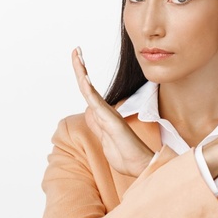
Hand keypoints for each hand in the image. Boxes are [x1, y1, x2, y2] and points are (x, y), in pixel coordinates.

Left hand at [71, 47, 154, 176]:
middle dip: (80, 68)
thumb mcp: (105, 140)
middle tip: (76, 50)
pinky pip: (96, 103)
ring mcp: (108, 115)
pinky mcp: (111, 121)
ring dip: (82, 72)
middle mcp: (105, 112)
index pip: (88, 93)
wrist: (141, 166)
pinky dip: (89, 90)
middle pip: (87, 87)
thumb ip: (97, 125)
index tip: (78, 60)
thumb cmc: (127, 156)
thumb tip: (89, 111)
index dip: (82, 77)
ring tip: (76, 55)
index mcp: (103, 116)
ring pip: (90, 91)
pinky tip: (83, 78)